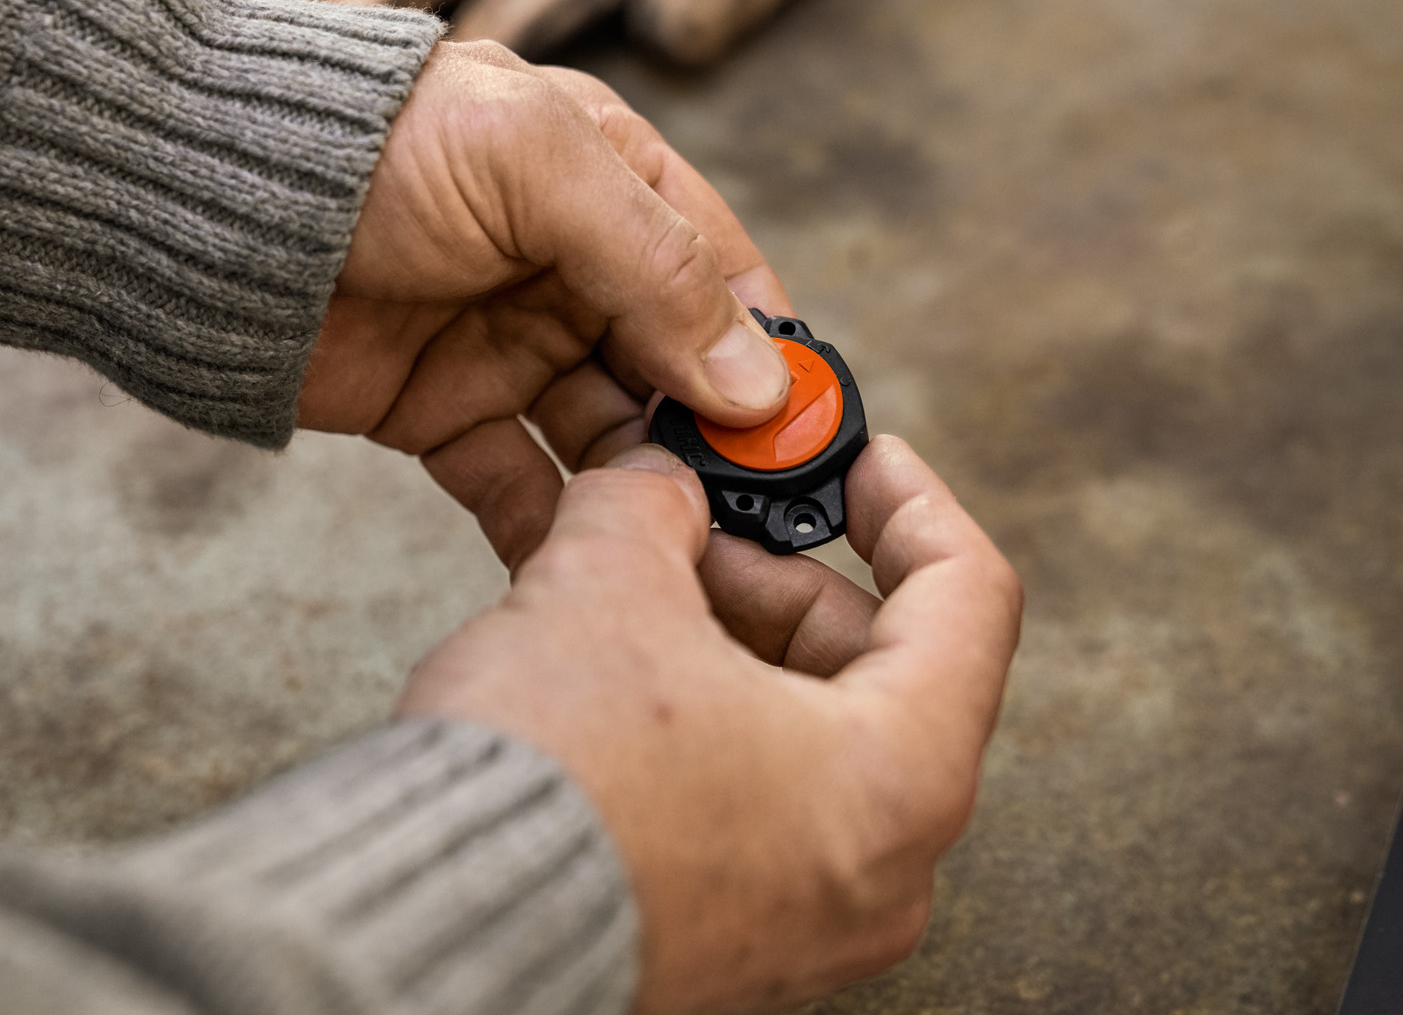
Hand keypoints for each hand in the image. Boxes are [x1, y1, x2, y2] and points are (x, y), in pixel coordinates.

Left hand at [300, 39, 791, 565]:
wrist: (205, 200)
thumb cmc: (373, 145)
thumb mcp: (536, 164)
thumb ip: (654, 263)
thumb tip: (757, 381)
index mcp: (609, 181)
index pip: (723, 278)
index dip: (770, 356)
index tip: (807, 437)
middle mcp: (571, 266)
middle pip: (676, 372)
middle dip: (716, 444)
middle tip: (754, 523)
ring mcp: (507, 344)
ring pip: (605, 438)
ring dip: (644, 495)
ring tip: (681, 557)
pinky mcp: (441, 411)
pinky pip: (514, 483)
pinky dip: (550, 527)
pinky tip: (587, 571)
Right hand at [399, 435, 1023, 1013]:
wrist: (431, 930)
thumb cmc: (548, 790)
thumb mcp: (606, 583)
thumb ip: (653, 504)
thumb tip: (655, 487)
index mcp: (898, 778)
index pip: (970, 598)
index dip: (911, 500)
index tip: (860, 459)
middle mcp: (877, 870)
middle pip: (883, 669)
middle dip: (784, 575)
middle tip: (702, 526)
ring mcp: (807, 920)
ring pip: (811, 737)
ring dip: (734, 643)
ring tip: (638, 593)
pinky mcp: (732, 942)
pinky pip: (757, 802)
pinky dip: (707, 721)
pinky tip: (620, 674)